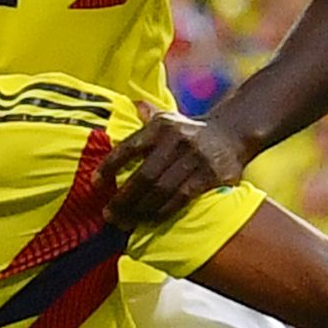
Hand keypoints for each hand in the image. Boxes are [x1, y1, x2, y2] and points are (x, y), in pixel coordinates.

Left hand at [101, 104, 254, 232]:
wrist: (233, 135)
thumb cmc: (191, 132)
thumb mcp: (170, 118)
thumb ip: (149, 115)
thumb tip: (134, 105)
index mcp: (162, 126)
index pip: (129, 147)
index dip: (110, 166)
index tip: (95, 183)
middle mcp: (178, 140)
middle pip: (144, 175)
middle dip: (124, 198)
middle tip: (109, 214)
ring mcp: (195, 158)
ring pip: (161, 190)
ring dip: (140, 210)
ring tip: (125, 222)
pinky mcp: (210, 176)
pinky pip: (181, 198)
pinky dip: (163, 212)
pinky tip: (150, 221)